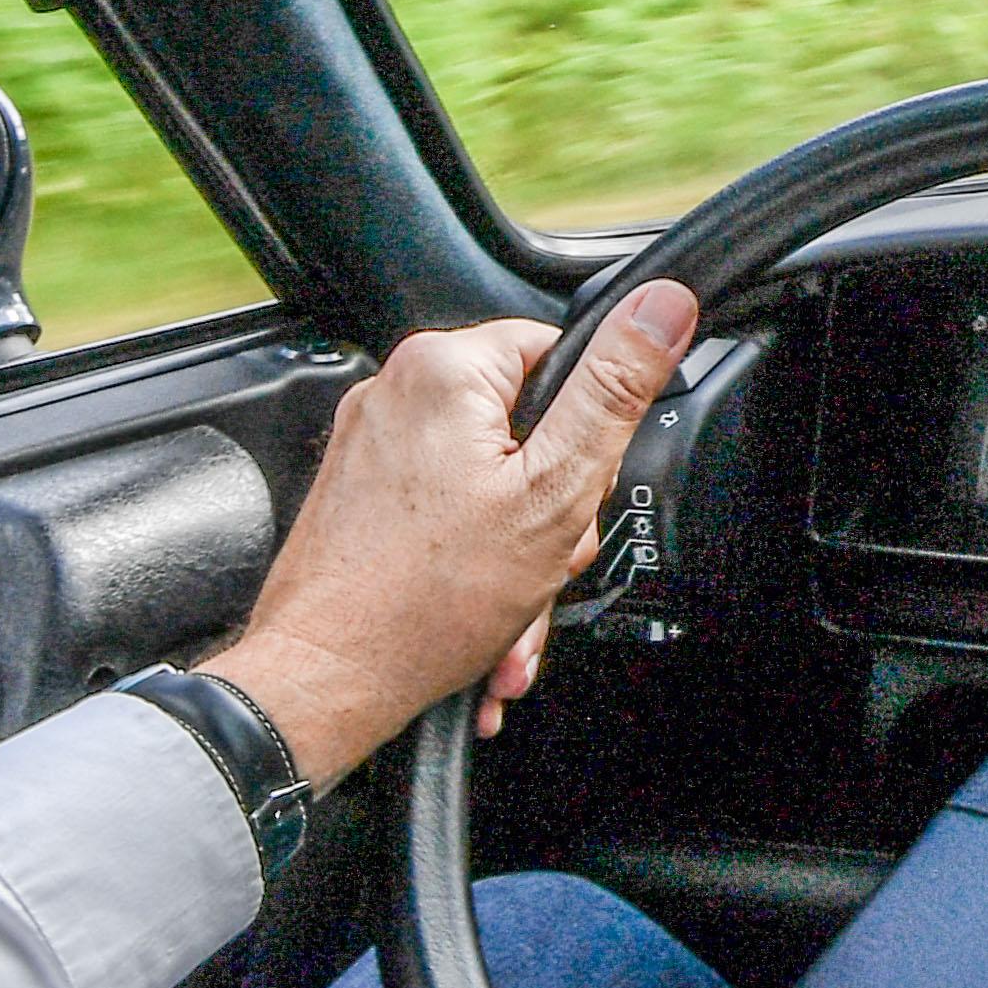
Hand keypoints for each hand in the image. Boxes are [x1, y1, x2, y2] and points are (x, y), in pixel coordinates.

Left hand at [201, 282, 697, 788]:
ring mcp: (372, 446)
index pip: (560, 354)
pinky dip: (474, 564)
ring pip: (489, 482)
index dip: (588, 429)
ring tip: (511, 611)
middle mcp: (396, 394)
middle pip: (526, 426)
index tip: (577, 486)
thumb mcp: (557, 490)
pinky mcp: (360, 494)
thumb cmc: (424, 601)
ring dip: (518, 555)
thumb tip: (663, 306)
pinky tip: (482, 620)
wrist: (324, 680)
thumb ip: (615, 389)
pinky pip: (446, 513)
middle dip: (550, 509)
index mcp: (445, 370)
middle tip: (543, 558)